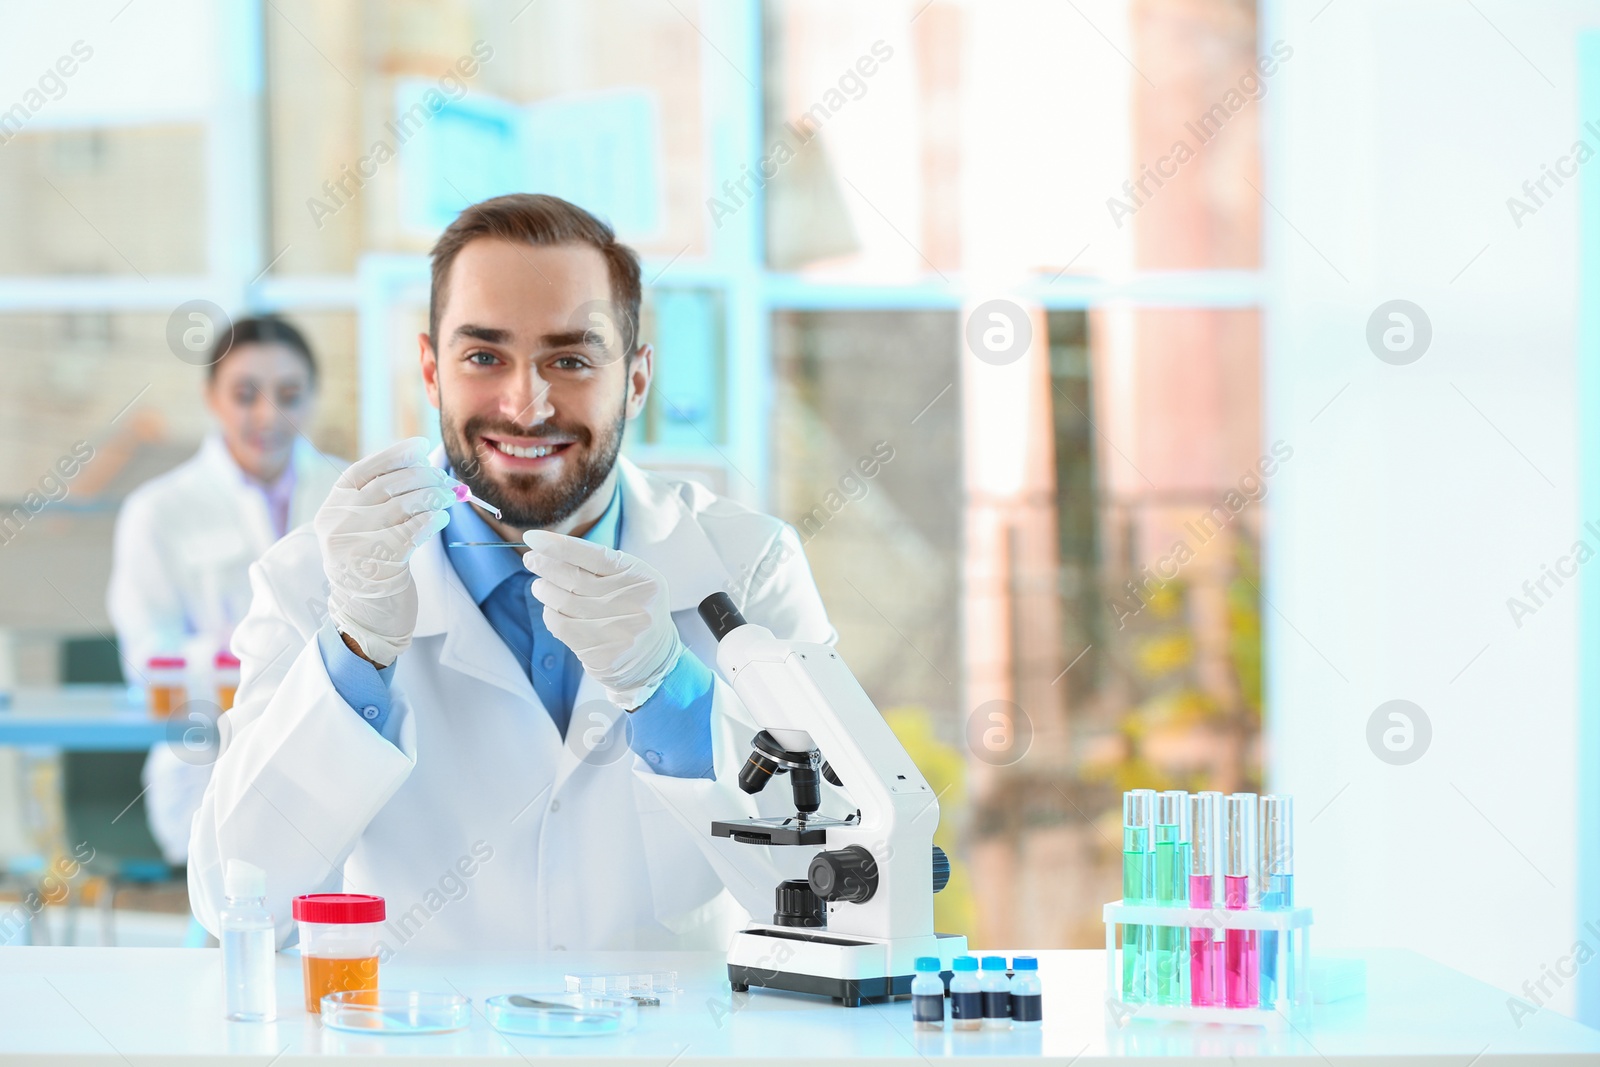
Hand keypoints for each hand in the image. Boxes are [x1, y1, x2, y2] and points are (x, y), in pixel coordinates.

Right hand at [315, 437, 453, 666]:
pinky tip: (442, 520)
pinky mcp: (376, 564)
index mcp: (331, 508)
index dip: (392, 455)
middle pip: (386, 486)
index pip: (362, 471)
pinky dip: (431, 521)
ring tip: (450, 498)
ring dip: (432, 497)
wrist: (366, 615)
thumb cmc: (373, 565)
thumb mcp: (365, 528)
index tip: (420, 446)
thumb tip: (423, 464)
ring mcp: (354, 544)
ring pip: (401, 505)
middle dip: (422, 477)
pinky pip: (411, 531)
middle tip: (445, 480)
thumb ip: (382, 499)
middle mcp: (336, 523)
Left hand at [523, 530, 682, 709]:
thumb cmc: (633, 609)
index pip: (594, 555)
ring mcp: (619, 630)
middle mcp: (633, 603)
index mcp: (641, 577)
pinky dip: (550, 615)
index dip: (560, 545)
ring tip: (539, 586)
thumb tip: (550, 552)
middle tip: (530, 560)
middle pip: (575, 579)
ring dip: (544, 590)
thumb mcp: (631, 581)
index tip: (534, 538)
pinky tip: (550, 610)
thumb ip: (599, 566)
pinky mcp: (603, 653)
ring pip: (565, 603)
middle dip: (545, 565)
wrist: (654, 658)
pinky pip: (562, 627)